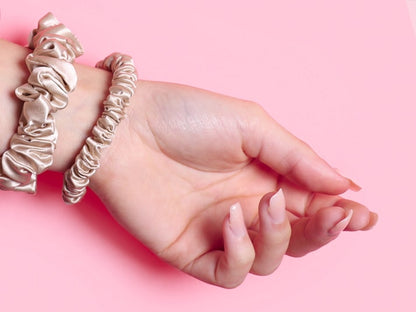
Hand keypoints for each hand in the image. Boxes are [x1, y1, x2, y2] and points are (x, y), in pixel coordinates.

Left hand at [88, 80, 376, 287]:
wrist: (123, 129)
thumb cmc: (185, 117)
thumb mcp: (252, 125)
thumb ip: (298, 157)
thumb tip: (345, 184)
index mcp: (264, 176)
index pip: (312, 203)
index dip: (341, 212)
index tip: (364, 212)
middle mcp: (246, 206)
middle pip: (298, 237)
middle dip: (324, 230)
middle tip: (338, 216)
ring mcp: (219, 231)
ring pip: (271, 260)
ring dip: (279, 236)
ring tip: (262, 204)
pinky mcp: (191, 250)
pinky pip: (231, 272)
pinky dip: (241, 251)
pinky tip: (231, 219)